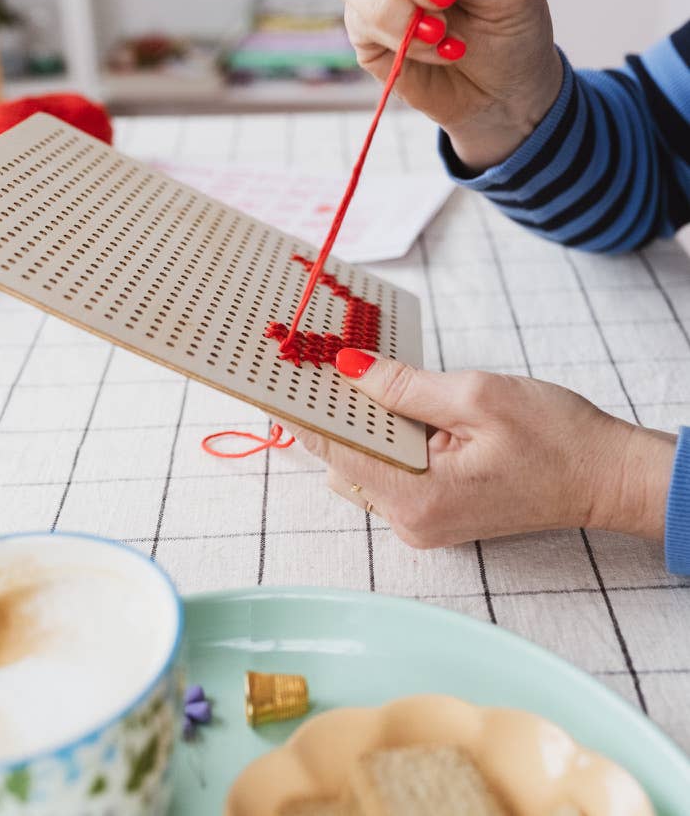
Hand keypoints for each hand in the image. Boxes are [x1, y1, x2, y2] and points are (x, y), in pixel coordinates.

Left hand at [282, 351, 675, 547]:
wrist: (606, 476)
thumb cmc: (556, 437)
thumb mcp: (477, 397)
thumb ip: (405, 386)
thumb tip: (349, 368)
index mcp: (418, 498)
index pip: (337, 451)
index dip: (306, 412)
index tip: (280, 378)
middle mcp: (412, 521)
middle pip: (343, 461)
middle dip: (335, 413)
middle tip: (327, 361)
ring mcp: (423, 523)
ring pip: (364, 468)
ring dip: (362, 426)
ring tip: (366, 378)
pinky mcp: (435, 514)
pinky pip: (390, 474)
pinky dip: (385, 441)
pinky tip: (397, 406)